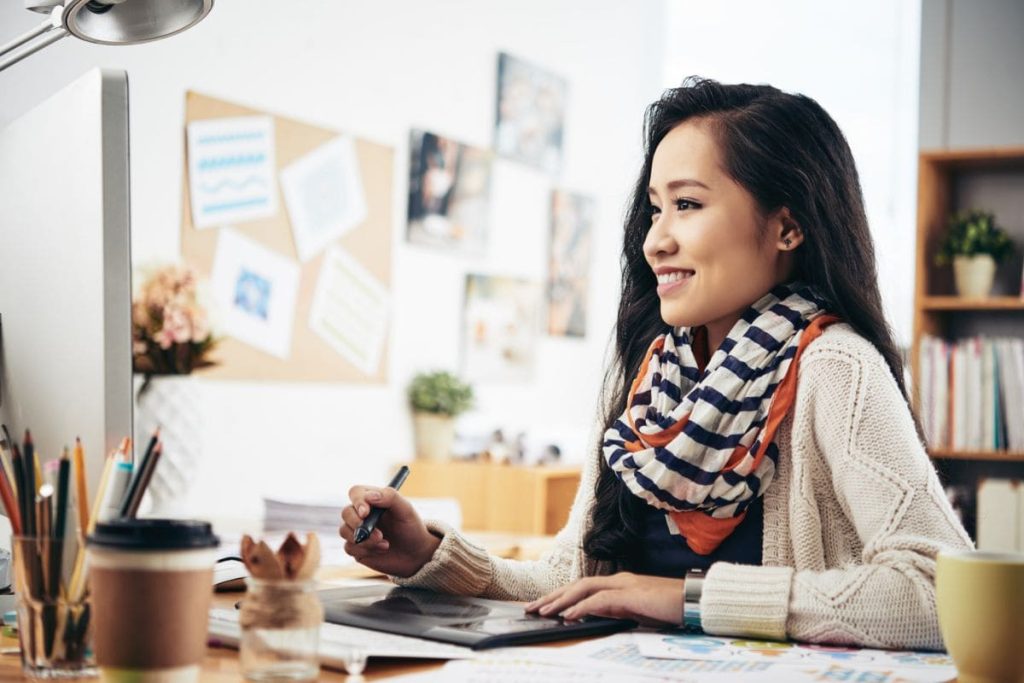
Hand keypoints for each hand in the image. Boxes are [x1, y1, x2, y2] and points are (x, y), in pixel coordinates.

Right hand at [340, 485, 440, 577]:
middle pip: (346, 512)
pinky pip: (349, 547)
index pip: (356, 493)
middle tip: (378, 534)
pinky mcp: (356, 547)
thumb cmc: (411, 527)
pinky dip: (365, 550)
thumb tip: (369, 496)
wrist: (415, 554)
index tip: (366, 512)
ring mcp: (357, 531)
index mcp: (372, 499)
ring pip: (344, 531)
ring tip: (385, 543)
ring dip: (365, 539)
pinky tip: (381, 550)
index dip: (358, 501)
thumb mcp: (406, 509)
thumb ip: (390, 497)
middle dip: (358, 524)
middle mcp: (361, 514)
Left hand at [524, 572, 683, 626]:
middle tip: (531, 608)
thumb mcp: (640, 612)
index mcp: (620, 583)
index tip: (543, 606)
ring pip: (583, 588)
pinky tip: (568, 616)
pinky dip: (582, 607)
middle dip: (553, 596)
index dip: (562, 595)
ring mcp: (624, 584)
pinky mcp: (631, 595)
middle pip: (577, 585)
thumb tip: (595, 619)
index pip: (583, 587)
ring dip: (561, 600)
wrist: (697, 600)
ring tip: (543, 611)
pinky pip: (600, 600)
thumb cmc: (673, 608)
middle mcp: (618, 580)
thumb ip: (619, 611)